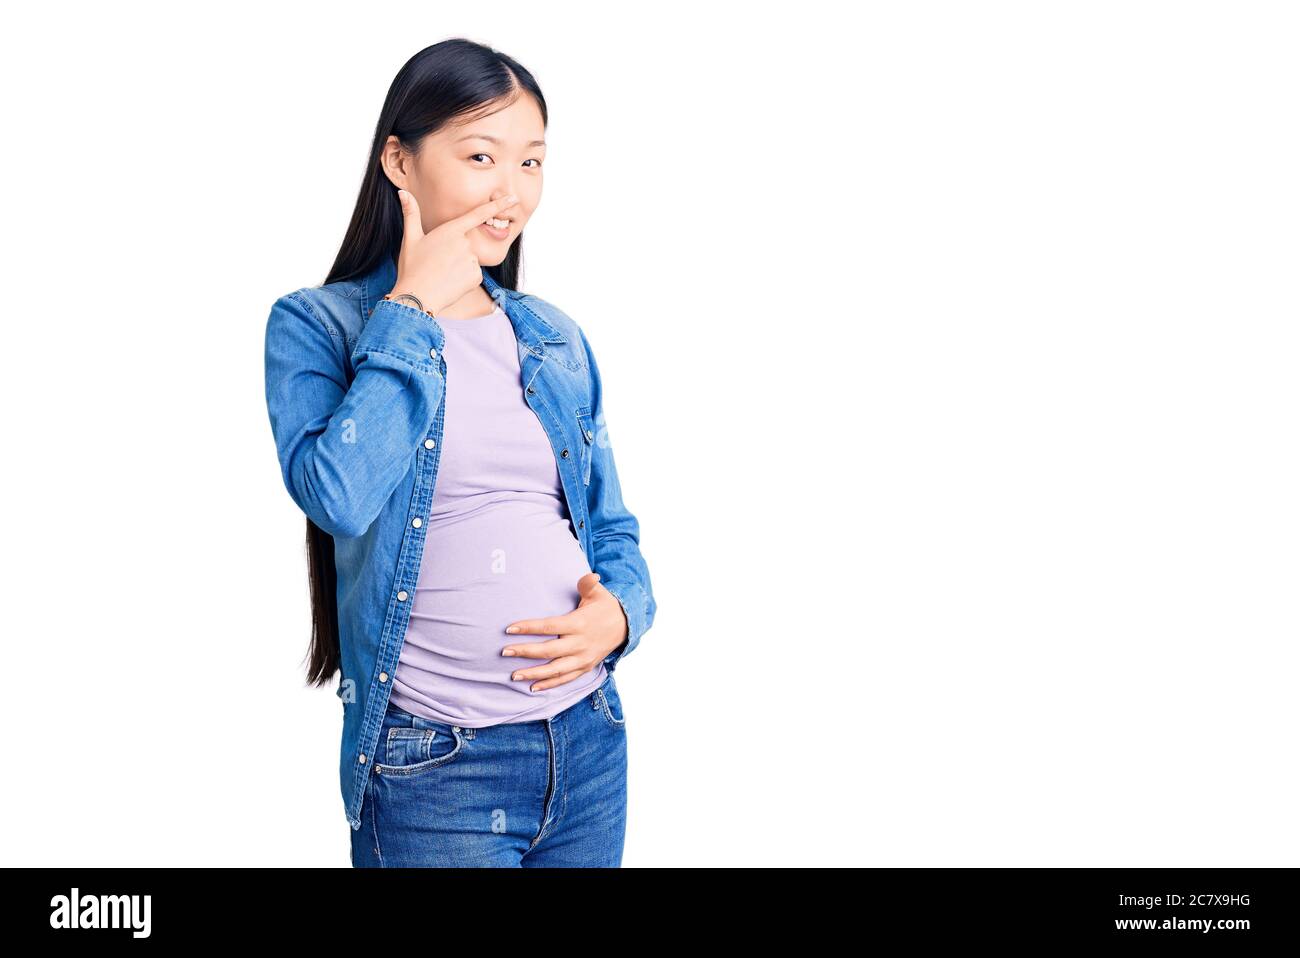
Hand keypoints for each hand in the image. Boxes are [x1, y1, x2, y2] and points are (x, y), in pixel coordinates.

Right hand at [393, 189, 521, 315]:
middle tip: (438, 264)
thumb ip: (411, 213)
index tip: (514, 199)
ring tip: (442, 273)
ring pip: (470, 260)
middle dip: (456, 252)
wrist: (418, 297)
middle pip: (467, 243)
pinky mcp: (476, 276)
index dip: (498, 205)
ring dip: (459, 266)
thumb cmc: (412, 267)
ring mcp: (472, 260)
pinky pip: (473, 274)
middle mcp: (465, 243)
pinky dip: (464, 278)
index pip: (479, 214)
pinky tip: (450, 282)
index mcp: (451, 230)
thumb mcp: (410, 238)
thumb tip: (403, 192)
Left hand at [501, 572, 628, 690]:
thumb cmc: (605, 607)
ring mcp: (583, 658)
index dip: (528, 627)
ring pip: (555, 669)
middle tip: (504, 651)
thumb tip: (590, 575)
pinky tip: (532, 687)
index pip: (549, 626)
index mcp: (579, 624)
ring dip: (533, 673)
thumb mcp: (598, 593)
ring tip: (513, 675)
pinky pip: (565, 679)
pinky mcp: (585, 668)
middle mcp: (580, 643)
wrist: (625, 626)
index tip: (509, 628)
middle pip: (548, 650)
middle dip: (525, 651)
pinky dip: (549, 684)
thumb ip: (589, 584)